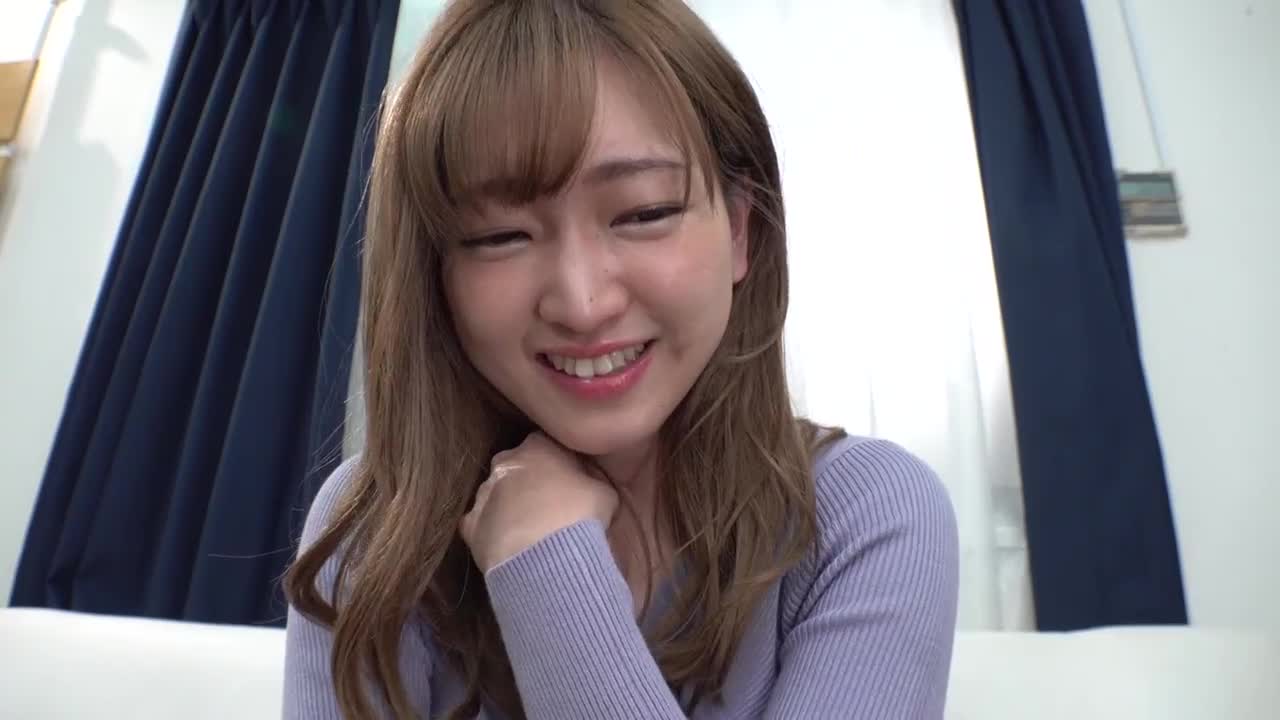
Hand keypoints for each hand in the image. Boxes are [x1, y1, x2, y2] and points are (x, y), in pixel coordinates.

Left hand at [460, 432, 618, 572]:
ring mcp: (484, 493)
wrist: (546, 556)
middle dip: (530, 480)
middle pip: (517, 465)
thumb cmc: (580, 516)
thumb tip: (588, 481)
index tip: (568, 479)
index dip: (558, 461)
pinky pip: (482, 523)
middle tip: (549, 504)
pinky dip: (493, 531)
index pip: (546, 443)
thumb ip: (592, 479)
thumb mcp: (605, 492)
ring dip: (511, 506)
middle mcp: (506, 462)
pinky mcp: (470, 524)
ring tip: (531, 530)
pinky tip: (510, 547)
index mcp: (538, 447)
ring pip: (497, 494)